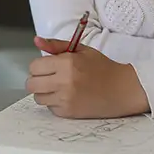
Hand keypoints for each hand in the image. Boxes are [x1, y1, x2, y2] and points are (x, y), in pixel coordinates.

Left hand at [26, 36, 149, 118]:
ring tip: (57, 87)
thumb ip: (55, 45)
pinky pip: (49, 108)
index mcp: (66, 63)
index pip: (34, 67)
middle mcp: (64, 82)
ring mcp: (66, 99)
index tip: (47, 66)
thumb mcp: (80, 50)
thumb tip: (36, 41)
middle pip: (31, 84)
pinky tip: (66, 96)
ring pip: (38, 97)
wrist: (122, 89)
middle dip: (37, 79)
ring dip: (44, 92)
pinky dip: (54, 102)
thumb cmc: (102, 68)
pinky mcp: (69, 112)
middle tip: (48, 77)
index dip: (39, 66)